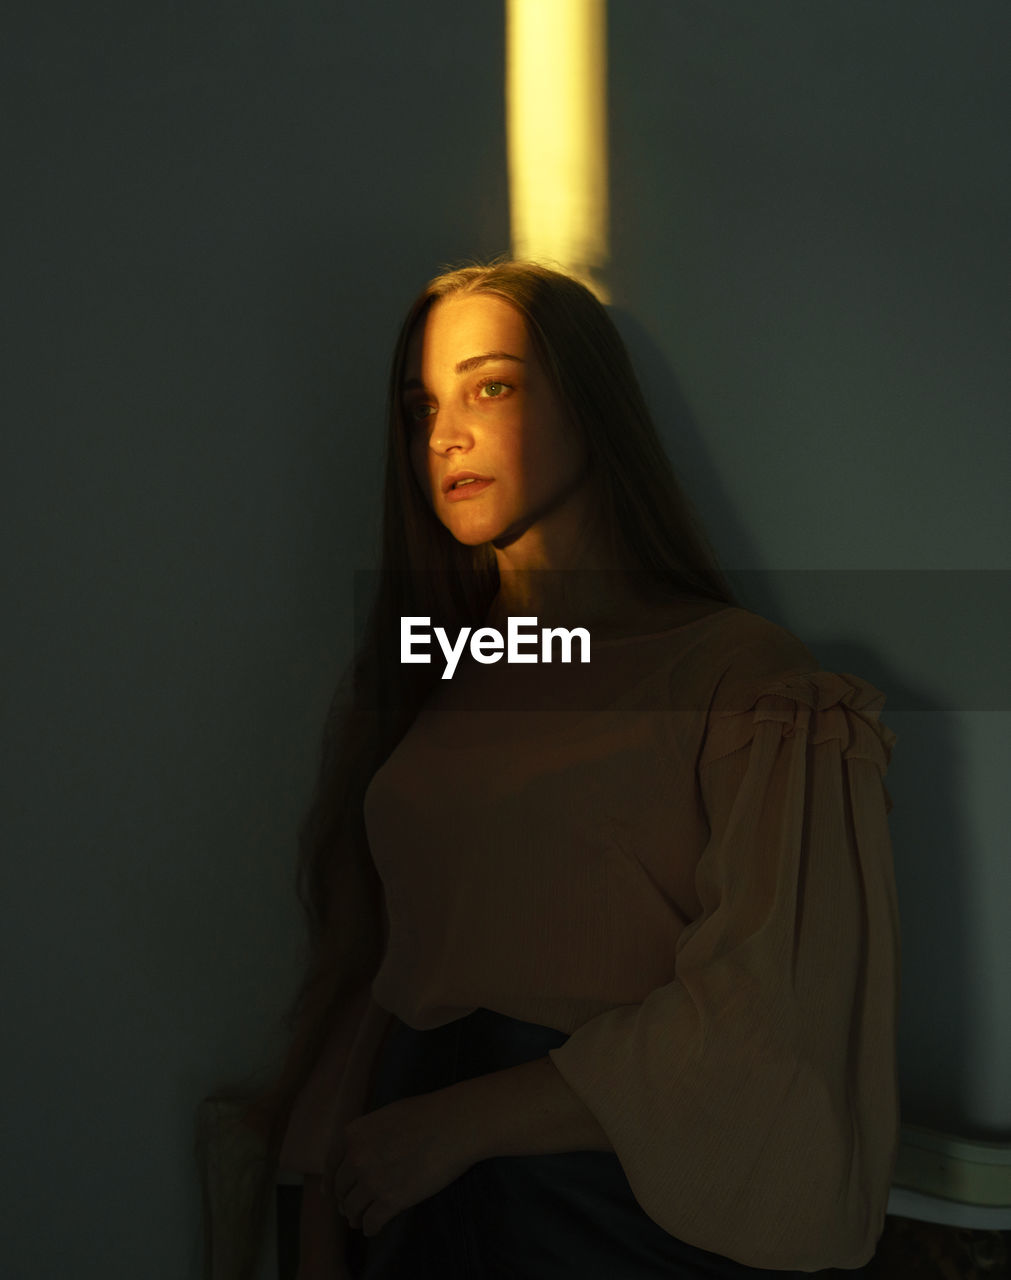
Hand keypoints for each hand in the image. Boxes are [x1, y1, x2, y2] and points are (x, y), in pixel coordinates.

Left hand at [326, 1088, 476, 1238]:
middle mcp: (356, 1158)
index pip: (331, 1164)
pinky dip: (370, 1228)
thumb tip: (362, 1150)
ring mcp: (372, 1181)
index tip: (330, 1193)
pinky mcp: (391, 1201)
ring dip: (354, 1216)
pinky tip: (373, 1229)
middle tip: (348, 1208)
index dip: (330, 1182)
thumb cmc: (426, 1114)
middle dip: (343, 1200)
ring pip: (352, 1208)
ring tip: (359, 1221)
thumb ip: (368, 1135)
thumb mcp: (386, 1115)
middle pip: (341, 1189)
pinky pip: (371, 1222)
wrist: (452, 1126)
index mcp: (353, 1134)